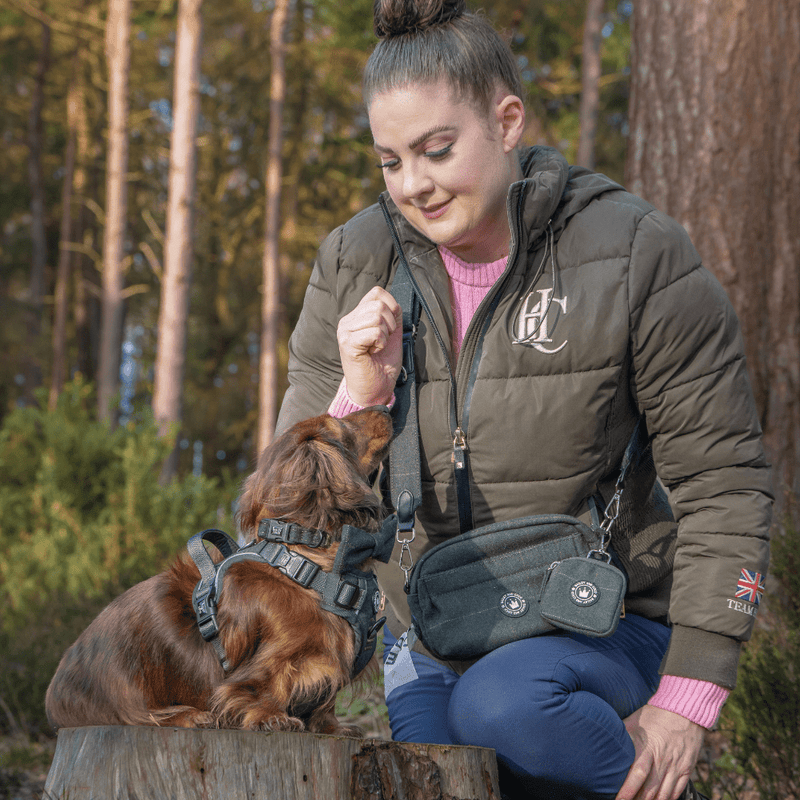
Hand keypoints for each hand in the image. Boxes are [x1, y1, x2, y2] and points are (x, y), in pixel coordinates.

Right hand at [337, 286, 402, 406]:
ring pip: (377, 316)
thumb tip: (393, 302)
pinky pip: (375, 332)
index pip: (377, 293)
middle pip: (378, 304)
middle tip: (383, 341)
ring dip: (385, 334)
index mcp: (356, 316)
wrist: (376, 389)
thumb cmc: (383, 363)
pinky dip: (381, 343)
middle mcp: (347, 321)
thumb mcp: (392, 333)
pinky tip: (373, 352)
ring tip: (377, 347)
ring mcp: (345, 332)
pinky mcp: (347, 344)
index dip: (391, 307)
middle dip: (390, 324)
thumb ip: (392, 314)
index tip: (389, 329)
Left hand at [616, 705, 704, 799]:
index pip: (637, 774)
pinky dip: (667, 799)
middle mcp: (663, 760)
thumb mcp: (635, 721)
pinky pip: (677, 791)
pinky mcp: (687, 769)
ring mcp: (676, 766)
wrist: (685, 710)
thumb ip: (623, 735)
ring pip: (663, 794)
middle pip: (650, 790)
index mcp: (648, 747)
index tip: (618, 799)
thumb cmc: (656, 714)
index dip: (627, 790)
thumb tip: (606, 742)